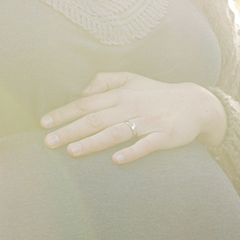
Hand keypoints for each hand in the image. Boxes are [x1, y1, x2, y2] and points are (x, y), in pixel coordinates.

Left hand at [39, 71, 227, 164]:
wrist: (196, 103)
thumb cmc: (157, 94)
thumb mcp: (132, 79)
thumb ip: (105, 81)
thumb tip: (82, 92)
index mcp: (121, 94)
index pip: (86, 103)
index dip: (64, 113)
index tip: (43, 124)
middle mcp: (131, 106)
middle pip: (95, 118)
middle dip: (70, 130)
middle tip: (48, 143)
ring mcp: (148, 121)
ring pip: (116, 132)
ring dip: (93, 142)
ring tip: (71, 152)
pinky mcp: (164, 136)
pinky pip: (146, 145)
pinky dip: (131, 152)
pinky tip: (116, 161)